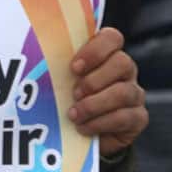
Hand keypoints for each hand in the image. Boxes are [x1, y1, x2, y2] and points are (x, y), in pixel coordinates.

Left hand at [67, 27, 146, 156]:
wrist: (79, 134)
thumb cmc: (66, 98)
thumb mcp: (60, 79)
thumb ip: (56, 64)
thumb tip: (34, 51)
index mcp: (106, 54)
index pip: (112, 38)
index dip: (95, 50)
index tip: (74, 68)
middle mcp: (124, 71)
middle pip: (122, 62)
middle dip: (94, 80)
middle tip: (74, 94)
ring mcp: (134, 93)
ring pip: (124, 92)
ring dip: (95, 104)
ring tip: (74, 114)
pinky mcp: (137, 118)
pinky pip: (126, 117)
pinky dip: (101, 122)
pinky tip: (83, 127)